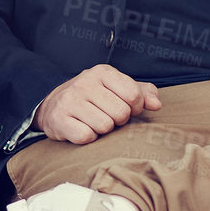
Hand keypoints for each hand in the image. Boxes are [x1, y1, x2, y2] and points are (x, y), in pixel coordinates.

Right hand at [36, 64, 162, 144]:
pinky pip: (86, 136)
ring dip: (102, 130)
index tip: (126, 108)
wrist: (53, 105)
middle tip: (107, 116)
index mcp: (102, 72)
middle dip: (118, 120)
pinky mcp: (58, 119)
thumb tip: (156, 105)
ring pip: (104, 126)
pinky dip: (87, 137)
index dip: (135, 107)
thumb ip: (142, 92)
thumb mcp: (117, 88)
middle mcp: (84, 83)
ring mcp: (69, 101)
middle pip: (121, 113)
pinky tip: (81, 128)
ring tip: (93, 121)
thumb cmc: (94, 97)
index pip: (133, 95)